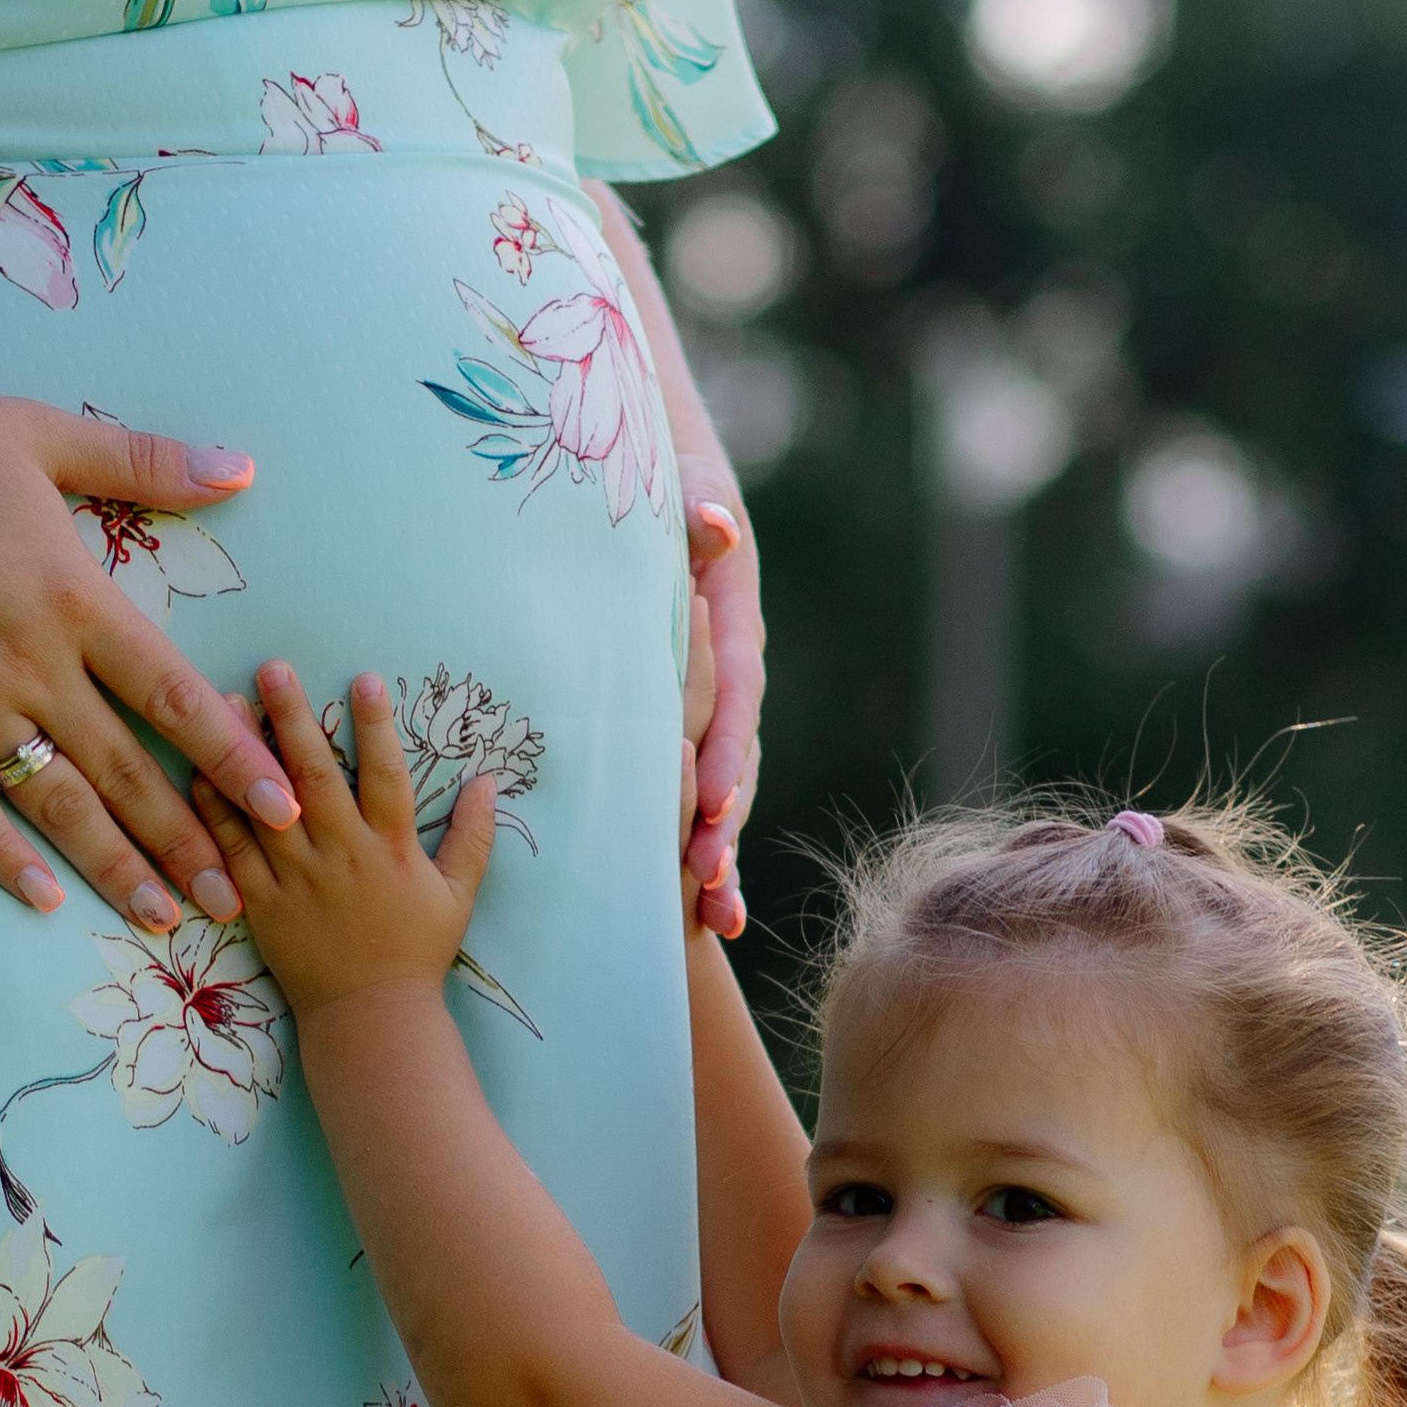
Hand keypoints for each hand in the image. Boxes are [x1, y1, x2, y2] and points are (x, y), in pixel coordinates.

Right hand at [0, 372, 302, 922]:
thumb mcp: (40, 434)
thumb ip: (145, 463)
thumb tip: (241, 468)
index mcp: (74, 600)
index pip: (174, 699)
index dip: (235, 761)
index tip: (283, 809)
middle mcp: (31, 668)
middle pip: (127, 773)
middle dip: (190, 843)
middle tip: (240, 903)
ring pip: (58, 804)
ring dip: (116, 866)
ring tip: (165, 919)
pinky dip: (5, 857)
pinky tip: (46, 899)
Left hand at [193, 663, 495, 1019]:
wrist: (370, 1018)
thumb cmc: (416, 954)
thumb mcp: (458, 895)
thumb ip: (472, 836)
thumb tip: (488, 781)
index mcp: (390, 849)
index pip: (386, 775)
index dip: (376, 725)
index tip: (364, 679)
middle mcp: (341, 856)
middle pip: (314, 775)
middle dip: (294, 717)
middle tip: (273, 668)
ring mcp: (297, 879)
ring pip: (265, 804)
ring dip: (243, 750)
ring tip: (224, 701)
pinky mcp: (262, 903)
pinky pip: (232, 850)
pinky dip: (214, 810)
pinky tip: (197, 770)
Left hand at [678, 454, 761, 917]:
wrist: (679, 506)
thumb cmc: (667, 493)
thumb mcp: (682, 489)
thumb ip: (695, 506)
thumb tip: (714, 524)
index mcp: (733, 626)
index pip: (733, 696)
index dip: (726, 748)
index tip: (713, 798)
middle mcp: (739, 677)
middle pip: (738, 757)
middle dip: (724, 821)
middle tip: (705, 877)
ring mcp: (724, 710)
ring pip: (730, 790)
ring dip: (723, 853)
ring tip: (714, 917)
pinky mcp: (704, 733)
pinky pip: (711, 796)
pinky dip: (710, 851)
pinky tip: (708, 916)